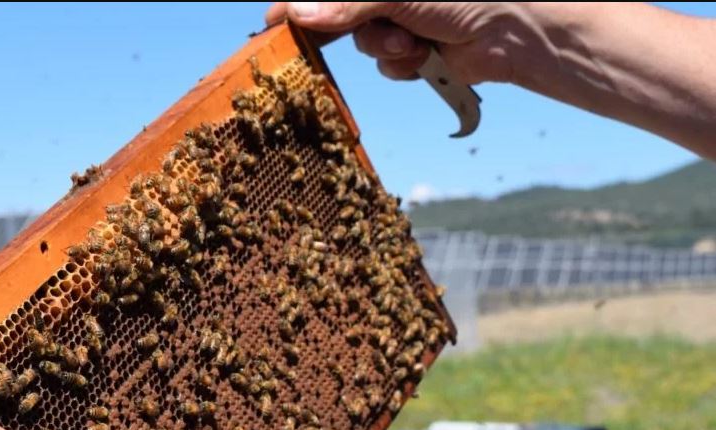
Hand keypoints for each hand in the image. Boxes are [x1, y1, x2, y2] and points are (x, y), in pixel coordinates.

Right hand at [266, 2, 523, 83]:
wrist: (514, 28)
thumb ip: (347, 3)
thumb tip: (298, 12)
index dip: (301, 4)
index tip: (273, 22)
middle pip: (340, 14)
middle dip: (343, 28)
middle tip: (310, 43)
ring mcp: (400, 20)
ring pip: (363, 42)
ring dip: (383, 46)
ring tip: (410, 41)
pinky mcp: (413, 51)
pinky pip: (386, 64)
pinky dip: (401, 63)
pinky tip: (424, 54)